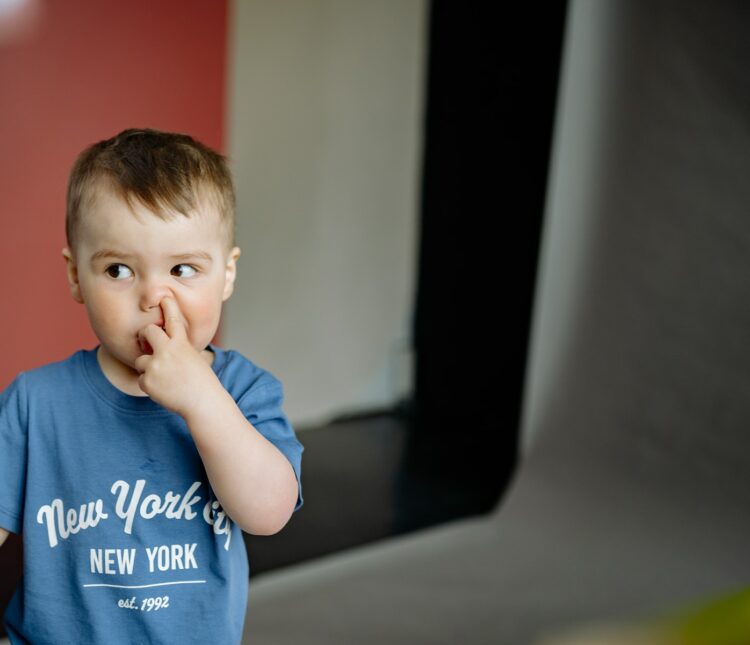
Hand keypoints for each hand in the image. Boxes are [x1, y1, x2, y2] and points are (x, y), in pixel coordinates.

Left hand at [133, 296, 219, 417]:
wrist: (203, 402)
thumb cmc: (202, 382)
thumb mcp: (195, 359)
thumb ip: (180, 349)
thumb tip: (166, 347)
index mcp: (182, 343)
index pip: (173, 320)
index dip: (168, 306)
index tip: (163, 297)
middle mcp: (167, 350)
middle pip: (147, 332)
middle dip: (145, 337)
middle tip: (148, 344)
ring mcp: (156, 365)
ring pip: (140, 360)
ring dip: (148, 368)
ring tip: (164, 378)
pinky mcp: (148, 380)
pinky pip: (141, 379)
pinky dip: (150, 385)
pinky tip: (163, 390)